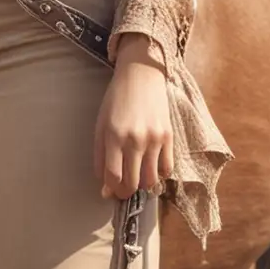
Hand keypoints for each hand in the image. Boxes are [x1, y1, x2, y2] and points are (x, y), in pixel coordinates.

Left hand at [94, 33, 173, 199]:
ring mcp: (154, 139)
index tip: (110, 192)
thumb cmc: (116, 100)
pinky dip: (159, 175)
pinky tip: (151, 168)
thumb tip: (105, 187)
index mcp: (114, 136)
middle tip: (122, 190)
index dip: (112, 190)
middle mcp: (135, 140)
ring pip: (151, 180)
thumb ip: (100, 157)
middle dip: (125, 192)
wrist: (141, 76)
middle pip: (132, 183)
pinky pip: (167, 168)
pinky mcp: (169, 136)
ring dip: (142, 186)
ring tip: (136, 179)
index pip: (113, 177)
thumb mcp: (100, 126)